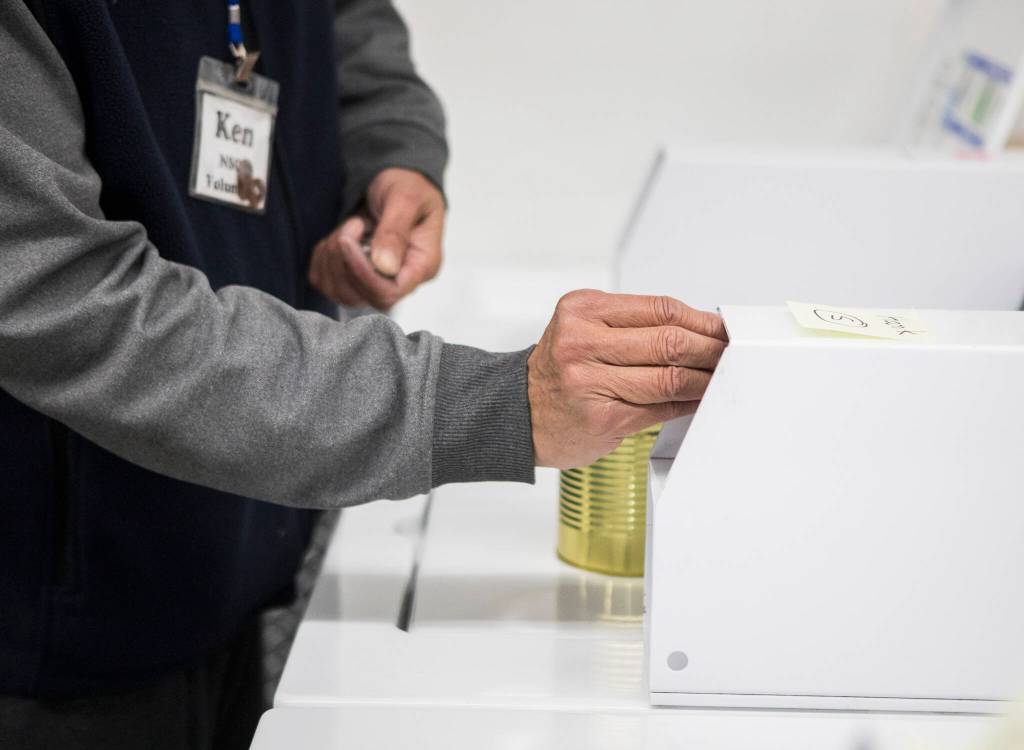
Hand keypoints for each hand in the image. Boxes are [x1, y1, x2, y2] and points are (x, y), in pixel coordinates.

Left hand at [309, 168, 444, 309]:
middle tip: (352, 224)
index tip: (348, 240)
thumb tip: (385, 267)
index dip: (361, 272)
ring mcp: (377, 281)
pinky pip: (326, 283)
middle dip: (343, 260)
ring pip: (341, 293)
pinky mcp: (355, 276)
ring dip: (331, 258)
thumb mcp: (405, 198)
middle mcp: (401, 280)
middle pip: (362, 296)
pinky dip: (322, 260)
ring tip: (347, 227)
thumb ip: (395, 232)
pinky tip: (337, 238)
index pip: (389, 292)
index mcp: (422, 266)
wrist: (394, 177)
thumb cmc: (407, 185)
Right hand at [528, 290, 727, 468]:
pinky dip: (686, 404)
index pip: (659, 309)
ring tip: (719, 377)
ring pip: (669, 378)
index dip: (700, 319)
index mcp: (581, 311)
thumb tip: (699, 329)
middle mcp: (581, 343)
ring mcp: (589, 382)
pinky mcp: (601, 418)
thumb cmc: (559, 370)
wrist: (517, 411)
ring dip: (704, 379)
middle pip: (669, 341)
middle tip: (730, 353)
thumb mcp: (583, 328)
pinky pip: (660, 409)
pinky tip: (697, 399)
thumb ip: (633, 324)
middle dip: (710, 349)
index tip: (722, 328)